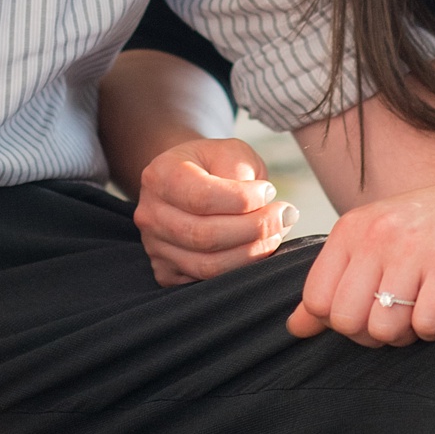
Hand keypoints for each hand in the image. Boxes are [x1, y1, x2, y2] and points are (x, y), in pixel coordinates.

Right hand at [133, 134, 299, 283]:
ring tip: (275, 234)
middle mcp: (149, 213)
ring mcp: (154, 246)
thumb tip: (261, 204)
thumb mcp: (230, 152)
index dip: (243, 200)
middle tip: (285, 216)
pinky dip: (238, 270)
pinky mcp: (166, 271)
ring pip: (208, 265)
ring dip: (251, 253)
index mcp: (160, 175)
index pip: (202, 197)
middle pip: (205, 235)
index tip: (270, 191)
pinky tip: (256, 249)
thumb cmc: (215, 164)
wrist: (192, 180)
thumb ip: (240, 171)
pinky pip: (205, 282)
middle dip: (255, 229)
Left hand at [288, 170, 434, 344]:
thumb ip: (332, 284)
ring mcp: (415, 245)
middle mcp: (377, 233)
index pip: (317, 301)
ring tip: (425, 306)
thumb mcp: (375, 243)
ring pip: (385, 330)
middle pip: (347, 322)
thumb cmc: (434, 228)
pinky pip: (427, 325)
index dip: (343, 321)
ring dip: (408, 333)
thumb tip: (294, 328)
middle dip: (374, 333)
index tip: (372, 308)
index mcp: (351, 228)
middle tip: (402, 313)